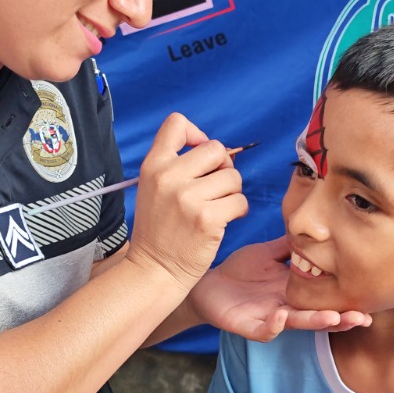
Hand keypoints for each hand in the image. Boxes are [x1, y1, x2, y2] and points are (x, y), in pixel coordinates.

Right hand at [127, 114, 248, 292]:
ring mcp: (188, 198)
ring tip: (216, 208)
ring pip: (233, 176)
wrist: (153, 270)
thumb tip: (221, 151)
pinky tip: (223, 221)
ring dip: (232, 192)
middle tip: (216, 188)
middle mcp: (169, 177)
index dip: (196, 134)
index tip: (198, 157)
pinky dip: (238, 211)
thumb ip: (177, 165)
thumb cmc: (159, 230)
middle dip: (223, 167)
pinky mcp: (207, 218)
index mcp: (153, 165)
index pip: (177, 123)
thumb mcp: (153, 188)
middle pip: (215, 148)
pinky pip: (240, 201)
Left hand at [192, 235, 371, 341]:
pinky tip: (281, 317)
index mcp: (296, 291)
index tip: (371, 300)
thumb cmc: (240, 270)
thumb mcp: (269, 253)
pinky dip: (273, 326)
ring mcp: (269, 319)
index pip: (326, 298)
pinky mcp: (248, 326)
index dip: (347, 300)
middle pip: (319, 316)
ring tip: (332, 318)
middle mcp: (288, 307)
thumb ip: (292, 246)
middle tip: (364, 318)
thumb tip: (318, 228)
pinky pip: (264, 331)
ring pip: (297, 325)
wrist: (207, 284)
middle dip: (342, 319)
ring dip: (315, 322)